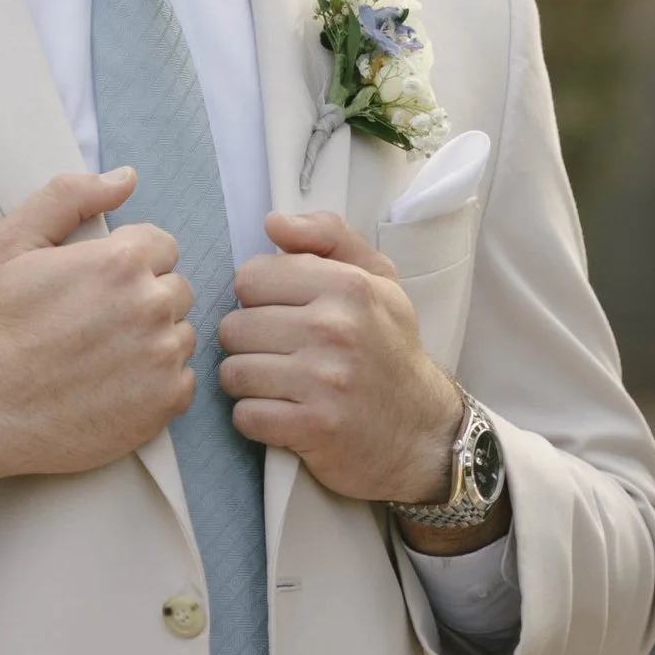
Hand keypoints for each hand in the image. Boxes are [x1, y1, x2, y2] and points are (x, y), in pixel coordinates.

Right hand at [0, 168, 193, 517]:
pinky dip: (158, 384)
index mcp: (122, 261)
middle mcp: (152, 305)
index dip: (130, 263)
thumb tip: (126, 178)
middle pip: (176, 290)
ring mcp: (163, 357)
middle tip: (99, 323)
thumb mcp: (13, 242)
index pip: (162, 246)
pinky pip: (183, 381)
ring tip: (105, 356)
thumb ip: (70, 196)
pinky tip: (116, 386)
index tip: (99, 286)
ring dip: (154, 341)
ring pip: (181, 335)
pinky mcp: (167, 402)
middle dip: (145, 300)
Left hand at [217, 209, 477, 523]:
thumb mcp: (378, 279)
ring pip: (233, 372)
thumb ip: (328, 236)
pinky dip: (256, 418)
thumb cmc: (390, 348)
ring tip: (280, 383)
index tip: (284, 313)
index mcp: (348, 286)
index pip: (250, 277)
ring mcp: (323, 381)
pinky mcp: (312, 427)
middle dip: (250, 343)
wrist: (422, 432)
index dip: (260, 297)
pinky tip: (282, 413)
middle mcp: (335, 328)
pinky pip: (245, 415)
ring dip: (249, 382)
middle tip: (281, 354)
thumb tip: (273, 222)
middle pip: (233, 327)